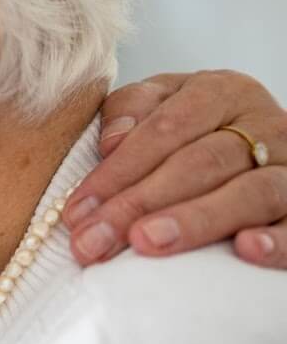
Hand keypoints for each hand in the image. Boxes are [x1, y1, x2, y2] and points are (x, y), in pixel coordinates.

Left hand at [64, 71, 286, 268]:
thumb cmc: (192, 130)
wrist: (260, 145)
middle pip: (201, 163)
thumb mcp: (160, 105)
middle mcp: (265, 124)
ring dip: (195, 220)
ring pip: (250, 192)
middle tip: (94, 241)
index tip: (77, 211)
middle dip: (139, 203)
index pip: (165, 129)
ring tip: (146, 243)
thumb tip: (112, 142)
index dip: (118, 170)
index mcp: (222, 92)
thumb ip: (131, 112)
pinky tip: (245, 251)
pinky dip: (277, 241)